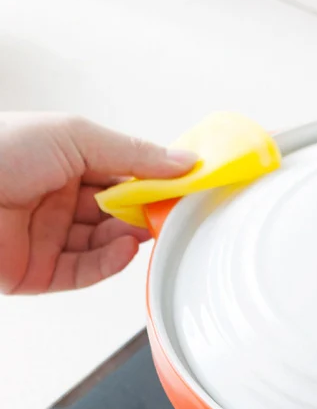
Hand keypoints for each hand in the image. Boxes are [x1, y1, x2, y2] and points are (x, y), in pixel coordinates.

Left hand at [0, 113, 195, 292]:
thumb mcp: (76, 136)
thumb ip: (134, 153)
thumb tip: (185, 162)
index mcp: (65, 163)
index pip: (124, 177)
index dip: (154, 184)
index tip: (184, 189)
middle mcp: (58, 201)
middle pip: (118, 213)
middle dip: (145, 214)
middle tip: (171, 214)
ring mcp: (48, 238)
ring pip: (105, 244)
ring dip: (129, 239)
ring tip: (145, 232)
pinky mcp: (38, 272)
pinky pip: (85, 272)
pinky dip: (109, 263)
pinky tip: (124, 251)